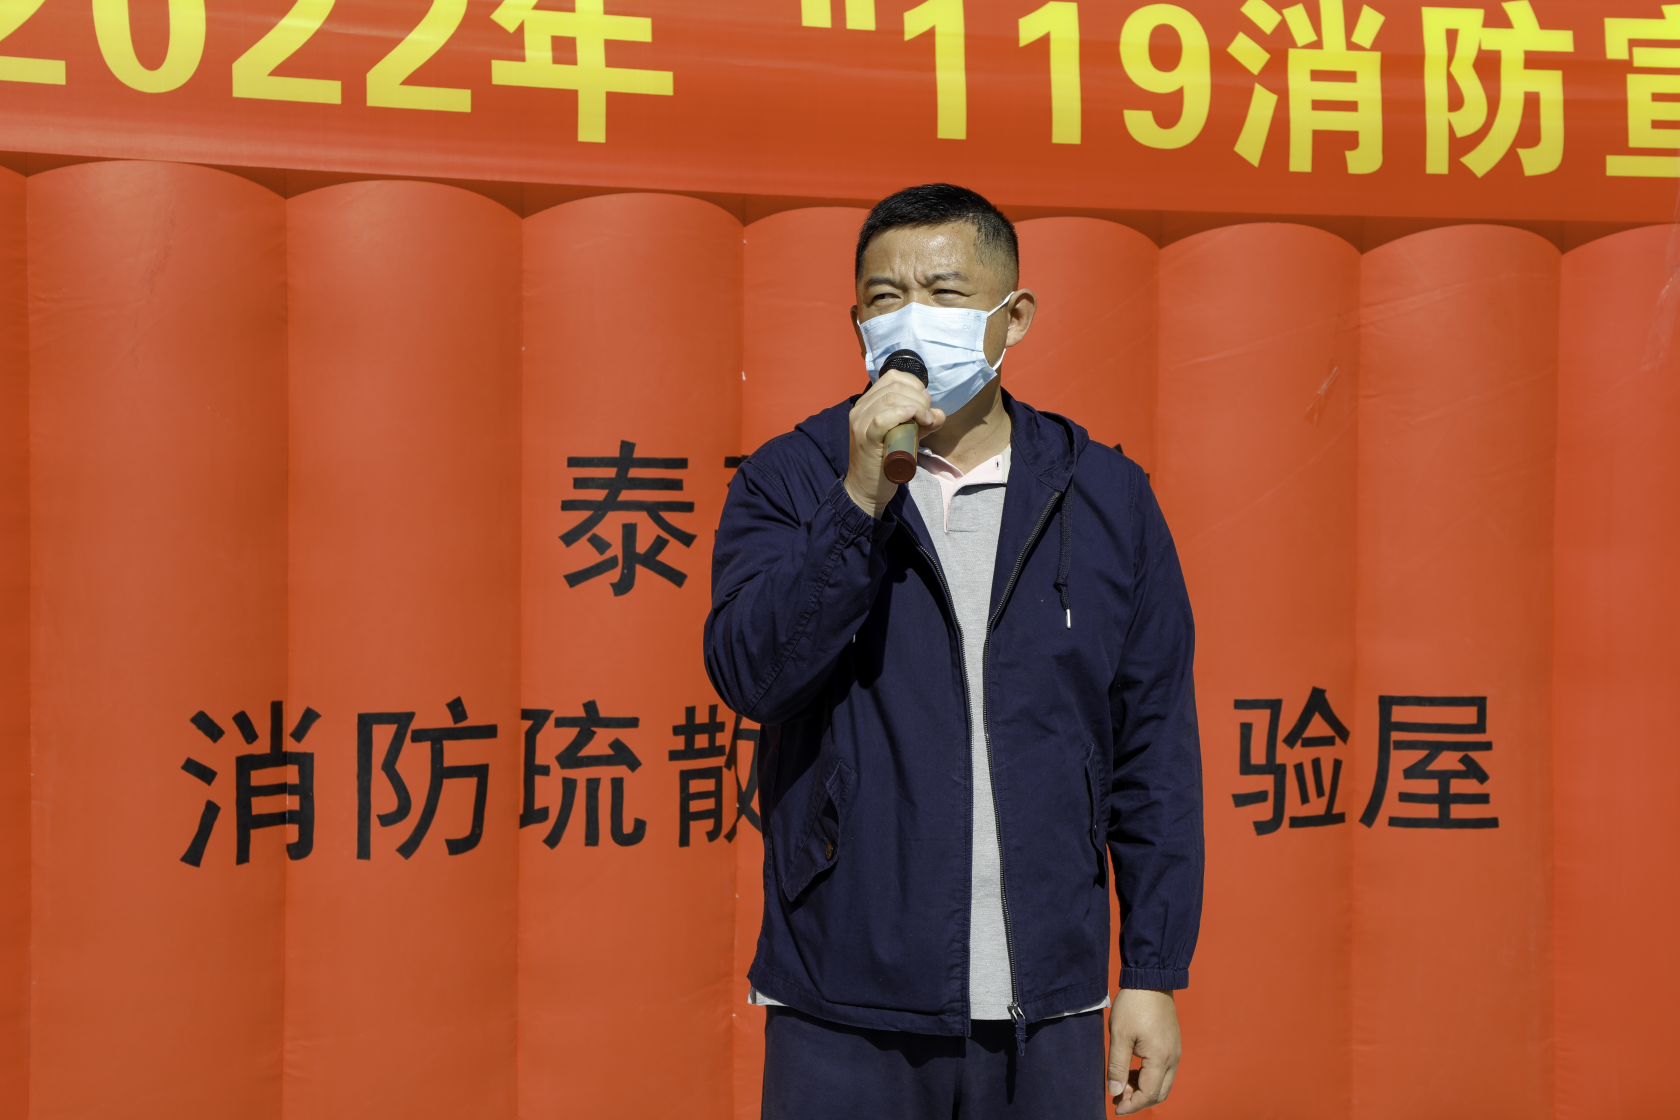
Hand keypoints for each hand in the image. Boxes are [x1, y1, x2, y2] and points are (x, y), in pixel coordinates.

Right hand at [843, 370, 943, 517]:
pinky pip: (881, 419)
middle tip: (928, 416)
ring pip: (889, 399)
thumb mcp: (907, 435)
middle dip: (919, 398)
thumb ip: (923, 423)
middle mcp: (861, 408)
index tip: (926, 402)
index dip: (914, 384)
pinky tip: (912, 416)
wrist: (867, 489)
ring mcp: (860, 423)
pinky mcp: (865, 439)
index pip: (892, 377)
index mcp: (868, 402)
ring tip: (925, 421)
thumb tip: (940, 413)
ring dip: (915, 406)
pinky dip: (899, 414)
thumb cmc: (886, 460)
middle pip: (894, 387)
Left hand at [1108, 989, 1180, 1114]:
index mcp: (1160, 1058)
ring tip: (1122, 1083)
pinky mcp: (1173, 1044)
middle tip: (1118, 1096)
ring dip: (1144, 1088)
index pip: (1149, 1094)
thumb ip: (1117, 1066)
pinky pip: (1164, 1070)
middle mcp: (1173, 1058)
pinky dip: (1150, 1076)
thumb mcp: (1119, 1036)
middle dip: (1139, 1099)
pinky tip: (1133, 1070)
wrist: (1150, 980)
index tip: (1115, 1106)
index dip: (1132, 1105)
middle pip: (1159, 1093)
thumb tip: (1115, 1091)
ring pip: (1163, 1083)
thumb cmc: (1134, 1005)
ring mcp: (1175, 1051)